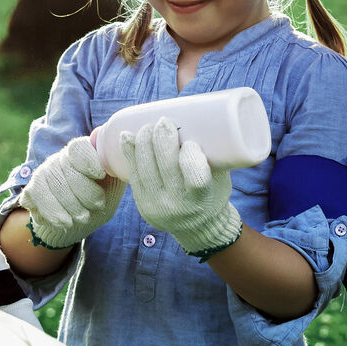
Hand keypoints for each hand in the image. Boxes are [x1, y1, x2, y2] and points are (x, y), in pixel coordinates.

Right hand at [19, 136, 125, 247]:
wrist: (79, 220)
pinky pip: (37, 197)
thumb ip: (119, 171)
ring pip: (51, 183)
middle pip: (65, 167)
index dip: (88, 159)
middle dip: (83, 190)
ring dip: (68, 204)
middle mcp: (60, 159)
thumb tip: (128, 162)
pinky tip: (65, 223)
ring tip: (83, 219)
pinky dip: (52, 212)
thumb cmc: (101, 197)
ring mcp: (44, 173)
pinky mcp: (32, 190)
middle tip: (97, 205)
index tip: (100, 174)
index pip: (78, 148)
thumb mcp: (114, 185)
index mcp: (82, 154)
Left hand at [120, 117, 241, 257]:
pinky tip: (127, 136)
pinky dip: (129, 152)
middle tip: (164, 121)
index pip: (195, 175)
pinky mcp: (141, 202)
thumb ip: (211, 156)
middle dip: (162, 139)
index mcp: (202, 199)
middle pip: (165, 166)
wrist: (197, 228)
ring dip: (143, 142)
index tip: (190, 142)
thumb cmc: (213, 194)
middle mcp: (177, 204)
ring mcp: (155, 204)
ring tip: (147, 126)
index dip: (190, 154)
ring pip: (145, 168)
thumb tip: (200, 117)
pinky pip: (133, 174)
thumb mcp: (220, 179)